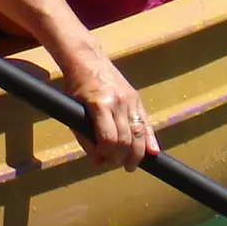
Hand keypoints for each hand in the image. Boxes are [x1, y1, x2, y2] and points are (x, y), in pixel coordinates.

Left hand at [60, 45, 159, 170]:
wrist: (88, 60)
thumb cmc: (77, 86)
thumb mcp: (74, 112)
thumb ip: (84, 138)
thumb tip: (98, 161)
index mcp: (100, 104)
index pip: (109, 138)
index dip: (106, 154)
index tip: (102, 159)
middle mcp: (118, 102)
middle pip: (126, 138)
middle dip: (122, 157)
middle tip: (116, 164)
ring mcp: (130, 100)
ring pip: (139, 133)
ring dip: (137, 153)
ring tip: (130, 165)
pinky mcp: (137, 99)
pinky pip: (147, 122)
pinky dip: (150, 139)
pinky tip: (152, 152)